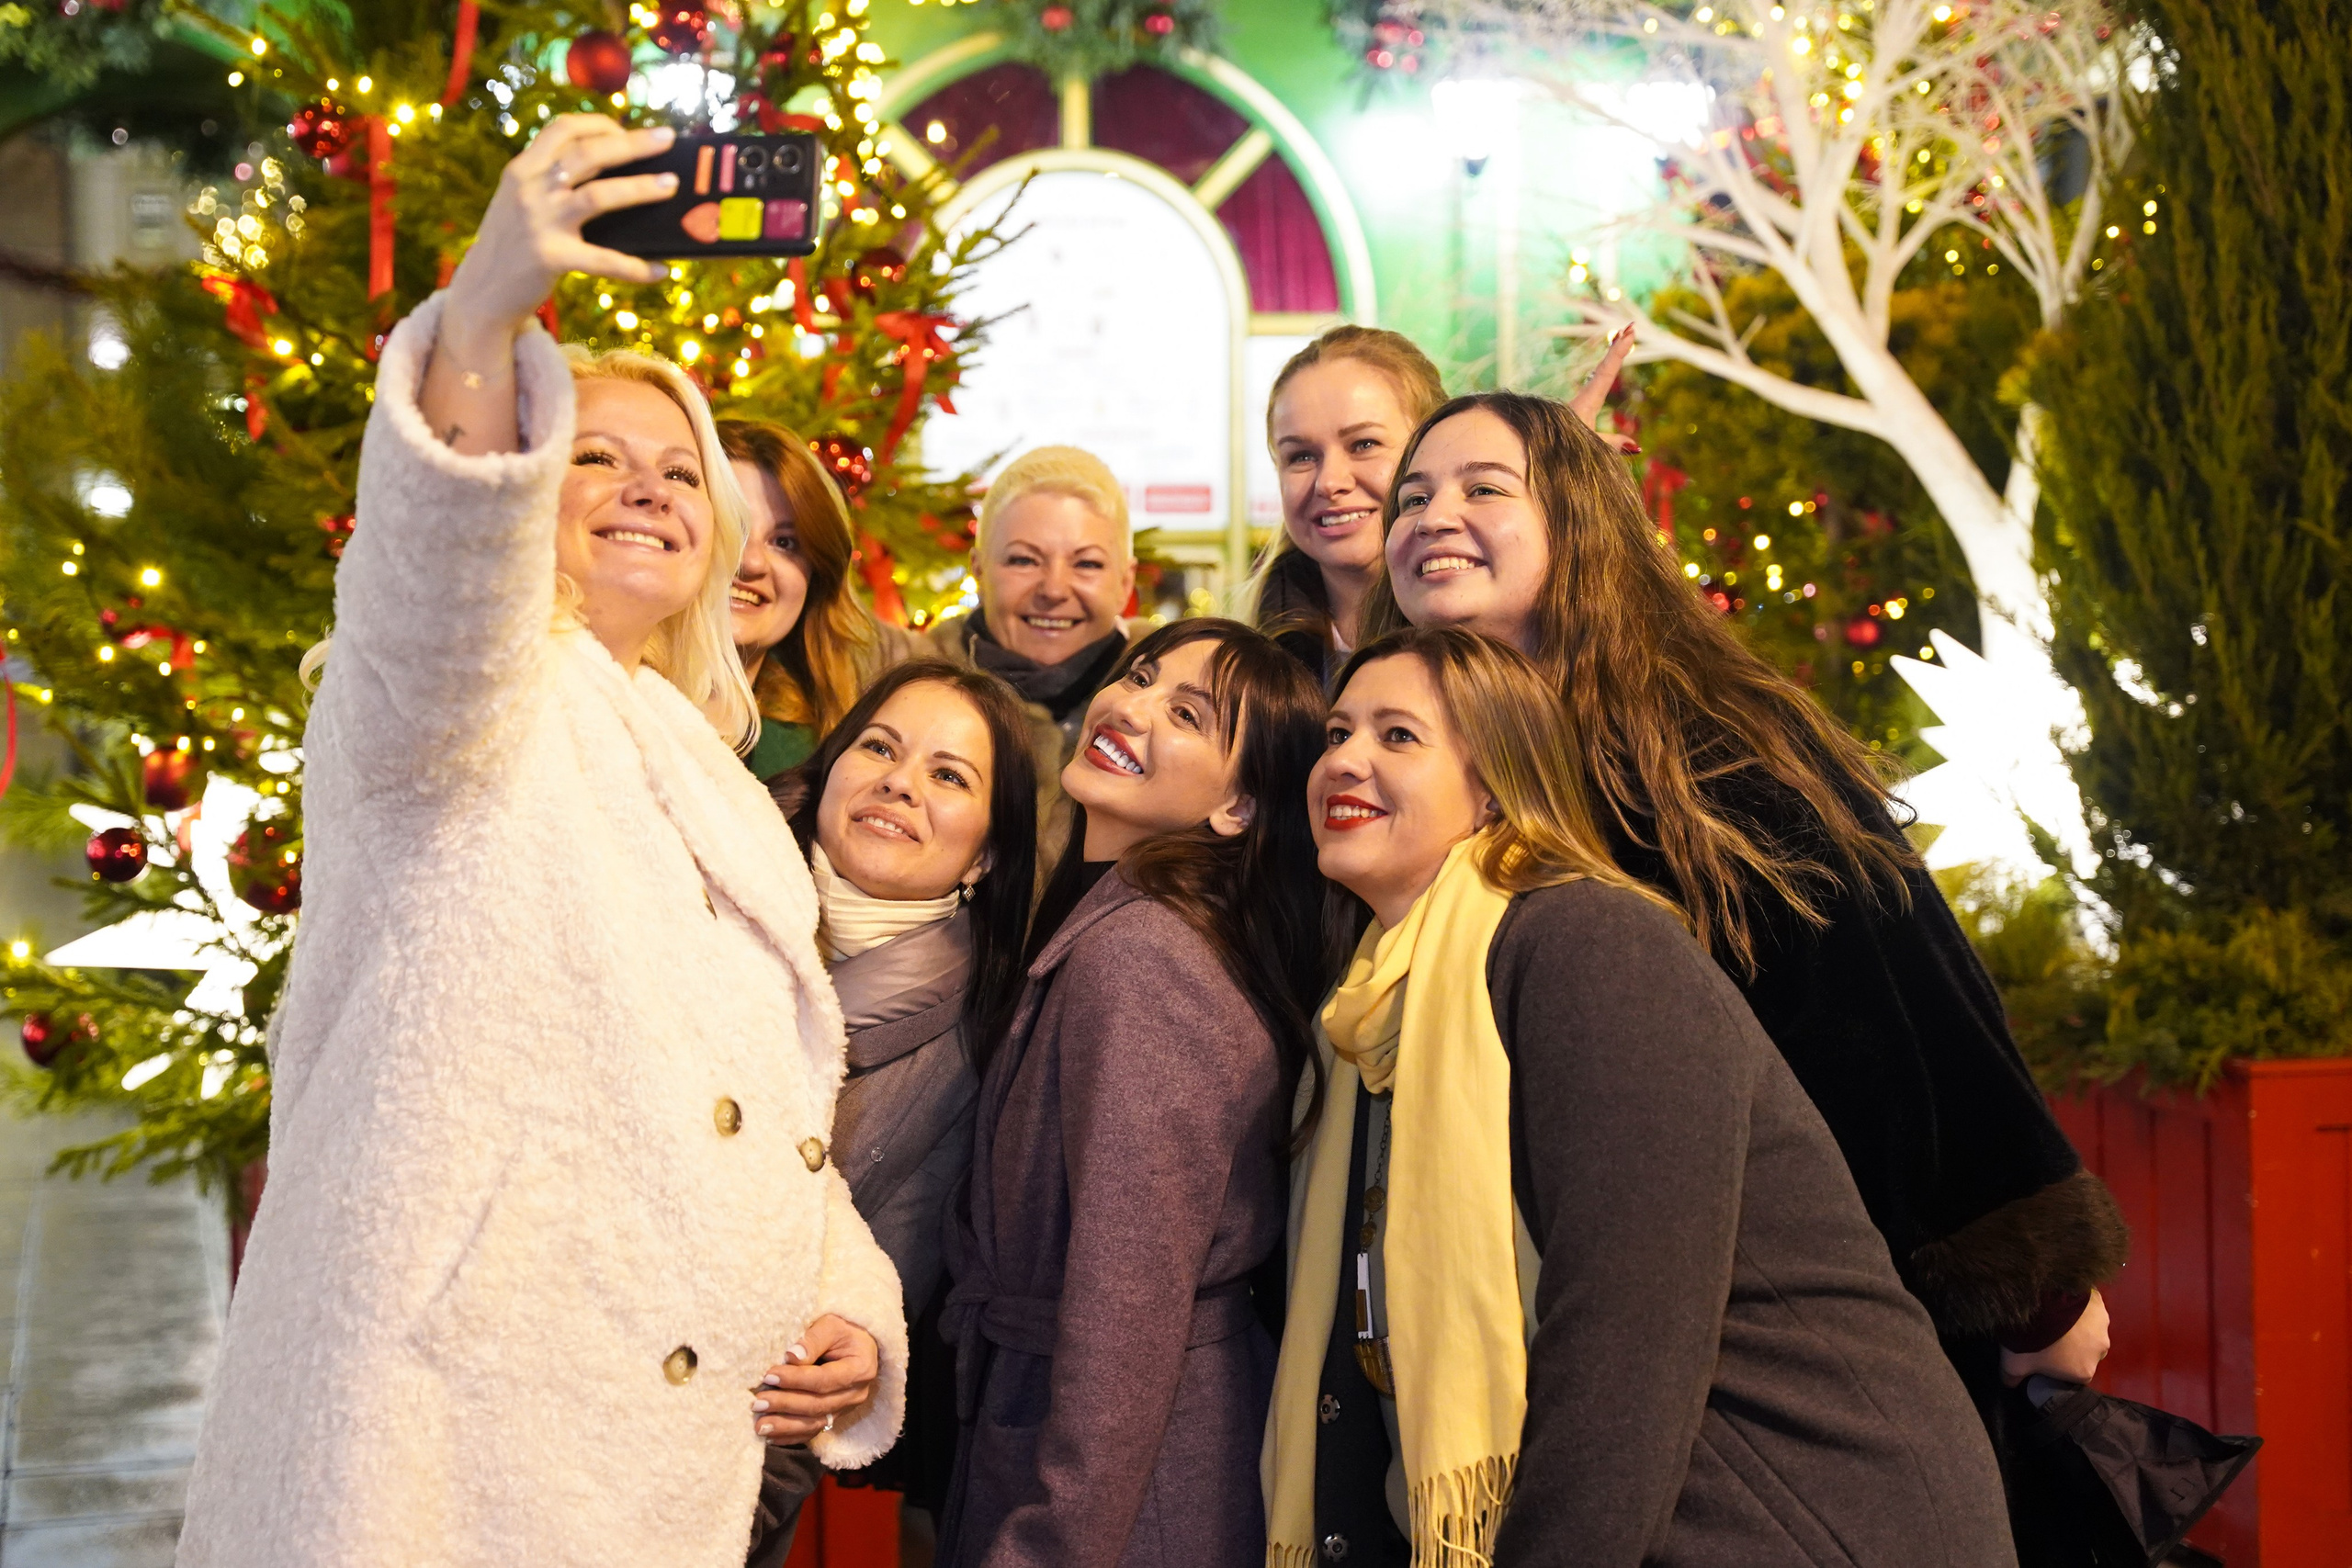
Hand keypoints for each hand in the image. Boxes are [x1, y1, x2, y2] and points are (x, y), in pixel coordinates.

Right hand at [423, 117, 676, 454]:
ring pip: (599, 195)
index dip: (599, 123)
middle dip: (633, 143)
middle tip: (666, 139)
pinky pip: (604, 259)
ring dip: (640, 188)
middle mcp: (530, 189)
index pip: (563, 129)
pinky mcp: (551, 258)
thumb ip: (551, 182)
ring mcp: (540, 222)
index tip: (626, 128)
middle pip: (589, 153)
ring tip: (671, 185)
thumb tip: (615, 172)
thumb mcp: (520, 202)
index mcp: (522, 169)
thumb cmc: (511, 246)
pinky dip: (636, 267)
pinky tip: (660, 270)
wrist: (481, 293)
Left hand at [750, 1314, 879, 1443]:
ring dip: (785, 1426)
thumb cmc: (843, 1331)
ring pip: (814, 1423)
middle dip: (785, 1405)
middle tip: (758, 1403)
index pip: (823, 1379)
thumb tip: (791, 1356)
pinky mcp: (835, 1416)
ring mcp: (846, 1409)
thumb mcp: (831, 1325)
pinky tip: (771, 1437)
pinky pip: (813, 1431)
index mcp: (859, 1369)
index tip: (769, 1376)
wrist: (858, 1344)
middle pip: (817, 1405)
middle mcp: (855, 1394)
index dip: (795, 1380)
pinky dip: (791, 1436)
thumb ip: (813, 1340)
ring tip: (760, 1426)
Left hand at [1567, 323, 1639, 453]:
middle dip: (1618, 347)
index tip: (1629, 332)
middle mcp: (1586, 396)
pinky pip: (1594, 382)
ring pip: (1599, 372)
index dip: (1618, 351)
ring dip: (1611, 356)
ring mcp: (1582, 400)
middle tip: (1631, 327)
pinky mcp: (1578, 406)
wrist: (1532, 446)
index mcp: (1588, 401)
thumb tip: (1636, 445)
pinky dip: (1605, 369)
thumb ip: (1613, 443)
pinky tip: (1608, 366)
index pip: (1607, 371)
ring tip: (1622, 336)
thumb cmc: (1560, 446)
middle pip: (1605, 366)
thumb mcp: (1590, 446)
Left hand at [2001, 1288, 2110, 1386]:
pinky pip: (2090, 1307)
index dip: (2058, 1365)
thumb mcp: (2013, 1364)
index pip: (2073, 1374)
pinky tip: (2062, 1300)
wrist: (2038, 1302)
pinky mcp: (2100, 1303)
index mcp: (2084, 1372)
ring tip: (2055, 1316)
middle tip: (2049, 1334)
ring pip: (2090, 1329)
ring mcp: (2103, 1326)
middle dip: (2071, 1346)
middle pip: (2085, 1352)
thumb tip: (2009, 1384)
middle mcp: (2100, 1352)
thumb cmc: (2029, 1340)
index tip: (2045, 1354)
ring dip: (2077, 1325)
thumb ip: (2012, 1378)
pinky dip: (2079, 1306)